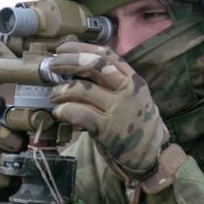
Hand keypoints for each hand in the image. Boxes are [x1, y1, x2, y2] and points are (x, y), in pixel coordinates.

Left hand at [49, 42, 168, 181]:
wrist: (151, 155)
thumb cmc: (136, 124)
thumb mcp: (133, 97)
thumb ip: (114, 82)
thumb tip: (80, 67)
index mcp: (133, 79)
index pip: (106, 54)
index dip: (81, 48)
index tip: (63, 48)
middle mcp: (128, 90)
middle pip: (94, 66)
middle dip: (69, 62)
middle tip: (52, 66)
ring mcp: (119, 110)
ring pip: (83, 90)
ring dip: (62, 90)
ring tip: (53, 94)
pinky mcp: (108, 130)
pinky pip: (80, 113)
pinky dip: (65, 110)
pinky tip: (59, 112)